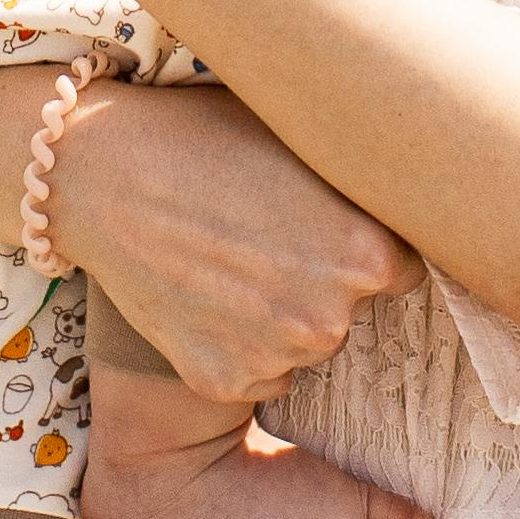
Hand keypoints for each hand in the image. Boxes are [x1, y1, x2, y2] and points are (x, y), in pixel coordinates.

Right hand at [52, 78, 423, 405]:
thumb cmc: (207, 136)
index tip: (328, 221)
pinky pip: (256, 366)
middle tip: (265, 230)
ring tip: (227, 253)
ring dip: (281, 313)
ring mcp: (275, 357)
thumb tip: (415, 192)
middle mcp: (329, 318)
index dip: (366, 241)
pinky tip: (202, 290)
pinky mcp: (224, 382)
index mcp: (367, 253)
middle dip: (324, 278)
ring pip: (303, 341)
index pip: (404, 265)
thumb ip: (364, 186)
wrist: (104, 173)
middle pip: (353, 308)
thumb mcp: (305, 140)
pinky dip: (237, 340)